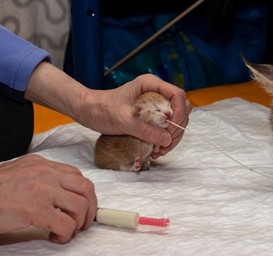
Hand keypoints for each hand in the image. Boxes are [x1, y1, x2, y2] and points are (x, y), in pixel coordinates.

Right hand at [0, 154, 96, 243]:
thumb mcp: (18, 175)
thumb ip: (40, 178)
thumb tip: (61, 193)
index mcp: (41, 164)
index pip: (77, 176)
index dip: (85, 194)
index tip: (83, 206)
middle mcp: (45, 173)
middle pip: (86, 188)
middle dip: (90, 208)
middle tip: (83, 222)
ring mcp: (42, 189)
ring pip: (80, 205)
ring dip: (79, 223)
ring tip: (68, 231)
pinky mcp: (36, 208)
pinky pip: (66, 223)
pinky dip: (66, 234)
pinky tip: (55, 237)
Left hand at [76, 74, 191, 155]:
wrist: (87, 110)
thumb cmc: (101, 108)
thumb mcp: (123, 120)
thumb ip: (145, 129)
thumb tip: (166, 140)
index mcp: (151, 85)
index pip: (178, 95)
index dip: (179, 113)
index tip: (171, 130)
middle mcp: (157, 93)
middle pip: (181, 110)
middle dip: (176, 129)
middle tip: (164, 146)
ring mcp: (156, 105)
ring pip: (176, 121)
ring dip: (172, 137)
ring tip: (160, 151)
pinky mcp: (152, 116)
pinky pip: (167, 128)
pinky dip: (165, 140)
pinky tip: (157, 149)